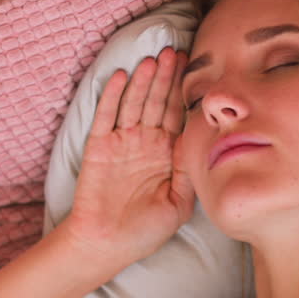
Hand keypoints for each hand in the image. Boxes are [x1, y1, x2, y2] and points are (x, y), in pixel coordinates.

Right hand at [59, 47, 194, 270]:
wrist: (107, 245)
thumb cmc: (144, 231)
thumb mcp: (179, 202)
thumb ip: (188, 171)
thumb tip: (199, 139)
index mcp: (165, 155)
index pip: (178, 115)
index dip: (185, 92)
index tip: (196, 68)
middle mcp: (144, 143)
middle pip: (158, 102)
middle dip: (167, 77)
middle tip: (175, 52)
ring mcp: (121, 143)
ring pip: (135, 103)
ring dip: (144, 80)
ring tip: (154, 58)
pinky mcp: (99, 147)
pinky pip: (106, 116)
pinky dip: (114, 96)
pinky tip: (123, 76)